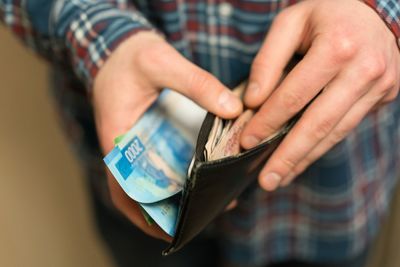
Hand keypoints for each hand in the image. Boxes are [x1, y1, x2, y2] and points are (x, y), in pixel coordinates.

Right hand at [93, 31, 242, 240]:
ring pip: (150, 182)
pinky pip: (159, 165)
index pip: (124, 187)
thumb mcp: (162, 62)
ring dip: (174, 197)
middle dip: (166, 212)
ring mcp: (134, 147)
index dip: (145, 212)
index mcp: (117, 138)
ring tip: (209, 202)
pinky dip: (176, 176)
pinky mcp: (145, 140)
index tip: (174, 228)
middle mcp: (123, 149)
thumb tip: (233, 108)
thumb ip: (197, 83)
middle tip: (202, 218)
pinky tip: (202, 176)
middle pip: (139, 192)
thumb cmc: (131, 57)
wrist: (117, 48)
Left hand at [241, 0, 399, 190]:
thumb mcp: (290, 23)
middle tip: (266, 181)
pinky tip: (302, 160)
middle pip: (318, 124)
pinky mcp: (384, 97)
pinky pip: (346, 128)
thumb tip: (253, 101)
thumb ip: (268, 61)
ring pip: (334, 133)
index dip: (268, 121)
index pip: (294, 96)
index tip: (247, 141)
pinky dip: (321, 146)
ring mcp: (379, 86)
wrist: (375, 11)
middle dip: (288, 156)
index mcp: (337, 47)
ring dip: (304, 159)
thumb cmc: (325, 14)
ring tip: (280, 178)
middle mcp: (363, 70)